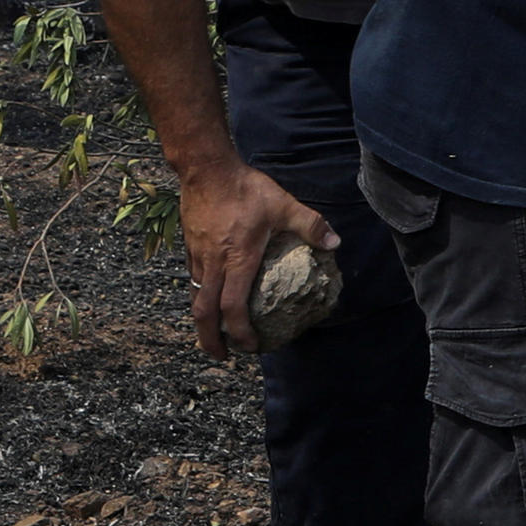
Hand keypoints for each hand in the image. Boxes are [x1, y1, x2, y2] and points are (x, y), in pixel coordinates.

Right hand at [178, 161, 338, 359]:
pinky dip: (201, 298)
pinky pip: (194, 281)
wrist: (206, 169)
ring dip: (204, 322)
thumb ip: (310, 225)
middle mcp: (214, 264)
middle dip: (211, 340)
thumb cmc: (245, 188)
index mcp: (237, 259)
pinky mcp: (190, 247)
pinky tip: (211, 299)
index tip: (250, 346)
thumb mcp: (283, 205)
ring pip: (197, 298)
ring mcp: (198, 256)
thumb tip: (335, 242)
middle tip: (222, 356)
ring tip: (215, 335)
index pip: (233, 308)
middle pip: (204, 314)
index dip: (240, 332)